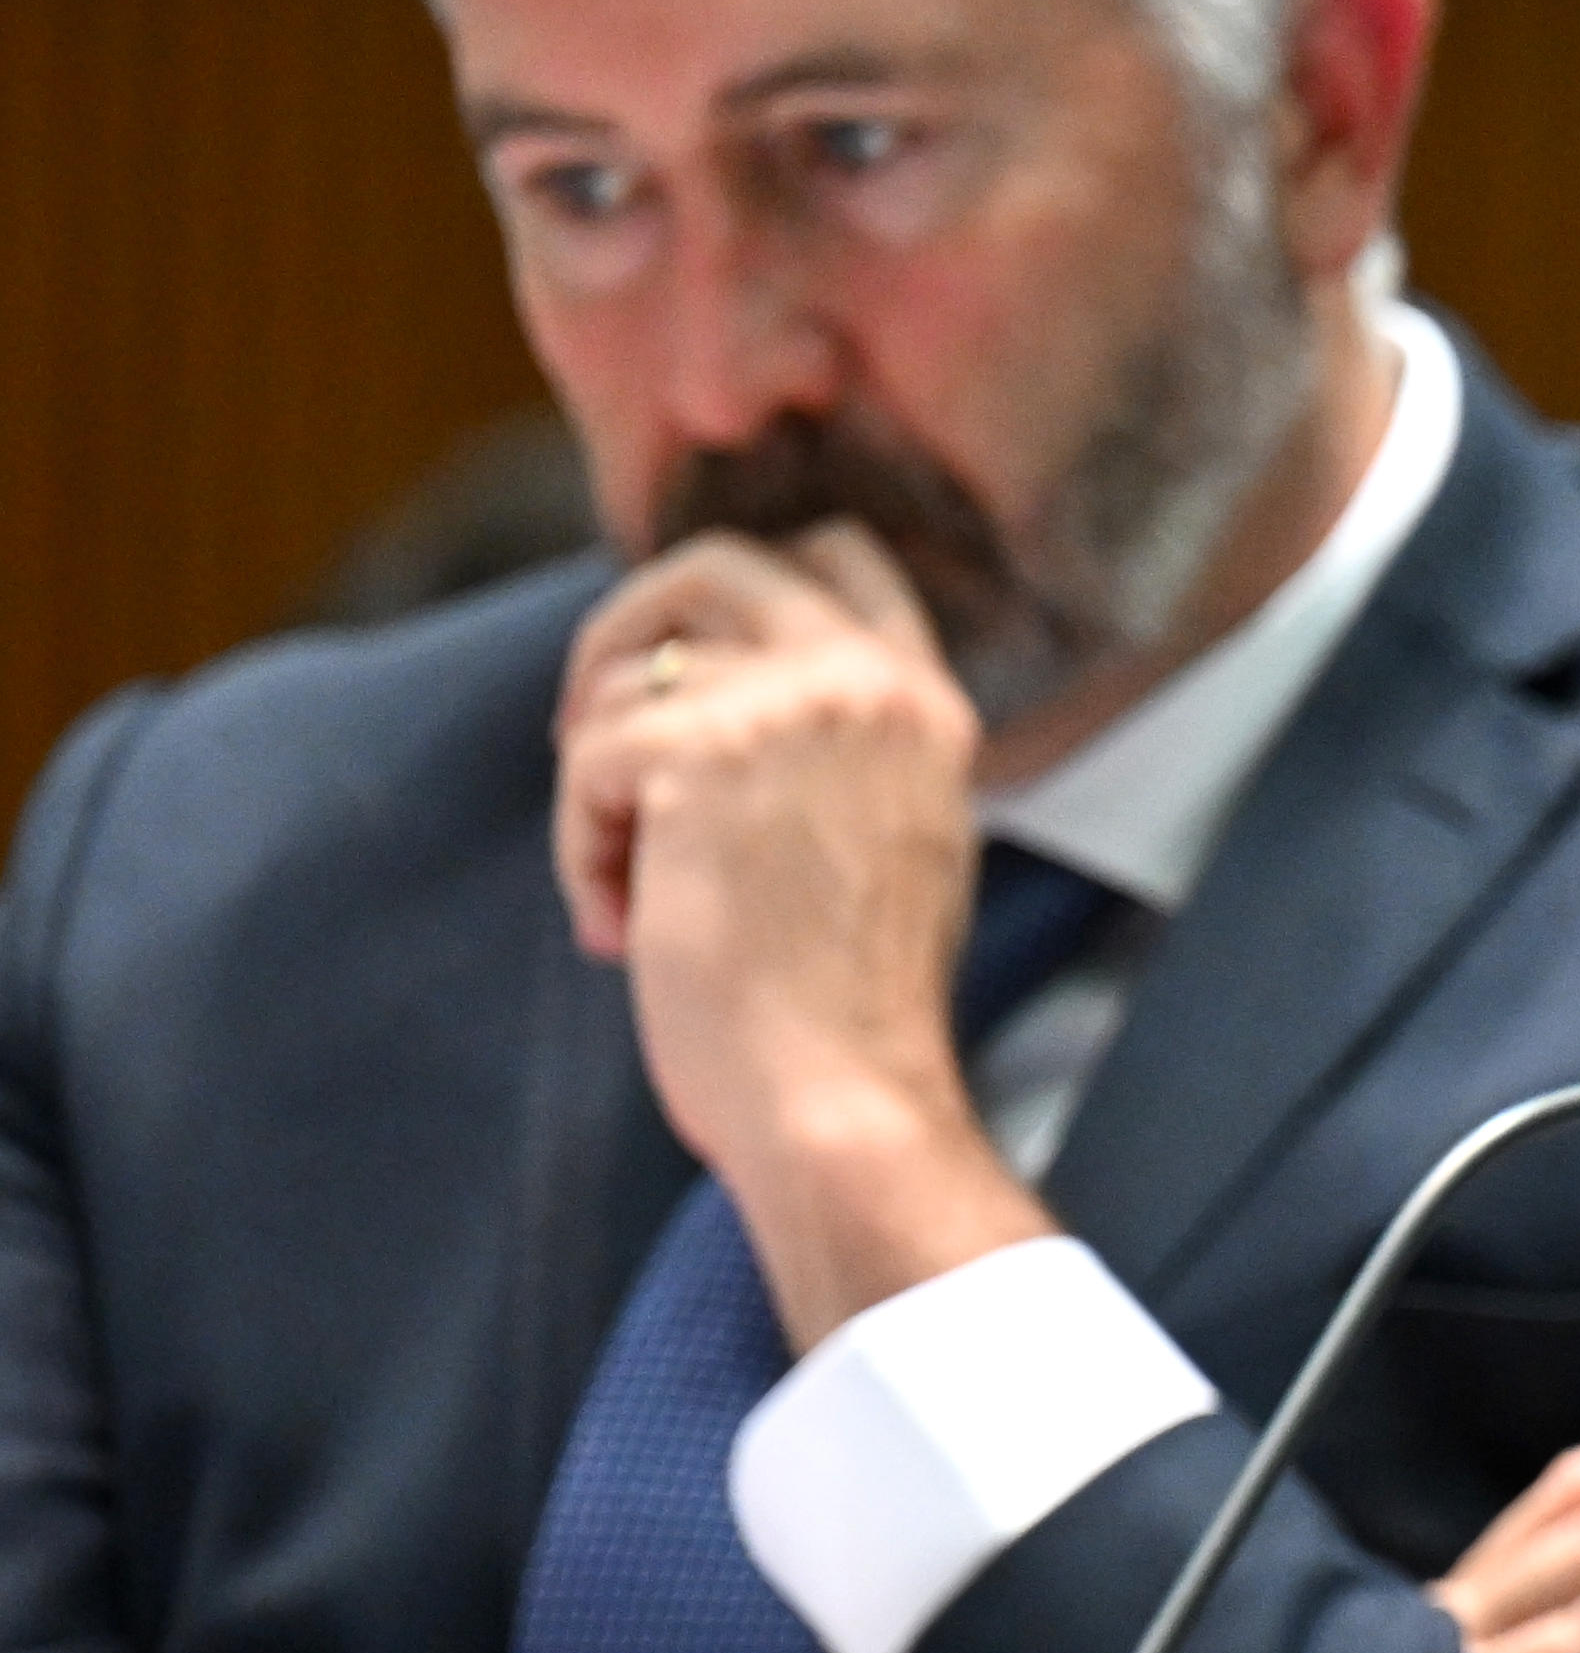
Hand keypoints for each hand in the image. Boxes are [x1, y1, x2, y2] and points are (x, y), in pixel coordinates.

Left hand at [554, 524, 1050, 1347]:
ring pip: (629, 677)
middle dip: (628, 630)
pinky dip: (580, 848)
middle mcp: (868, 679)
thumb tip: (707, 704)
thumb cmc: (851, 1010)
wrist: (841, 1096)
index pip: (840, 555)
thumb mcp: (892, 839)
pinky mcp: (696, 751)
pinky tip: (619, 923)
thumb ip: (836, 752)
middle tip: (589, 729)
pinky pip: (588, 759)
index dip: (740, 588)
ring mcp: (787, 705)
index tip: (680, 660)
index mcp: (926, 702)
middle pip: (717, 564)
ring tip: (627, 890)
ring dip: (598, 783)